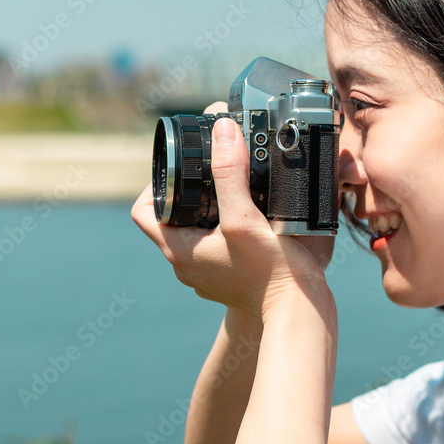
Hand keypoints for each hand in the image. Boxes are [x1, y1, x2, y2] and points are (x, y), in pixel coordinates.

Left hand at [132, 103, 335, 319]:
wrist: (300, 313)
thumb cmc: (272, 271)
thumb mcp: (246, 217)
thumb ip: (230, 174)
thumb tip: (221, 130)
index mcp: (177, 250)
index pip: (143, 210)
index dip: (155, 184)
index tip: (183, 168)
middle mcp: (185, 266)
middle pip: (170, 218)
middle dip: (189, 191)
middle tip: (214, 172)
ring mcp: (206, 275)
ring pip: (195, 231)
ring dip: (209, 209)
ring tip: (235, 190)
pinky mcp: (228, 278)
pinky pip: (216, 245)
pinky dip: (226, 228)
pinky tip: (251, 217)